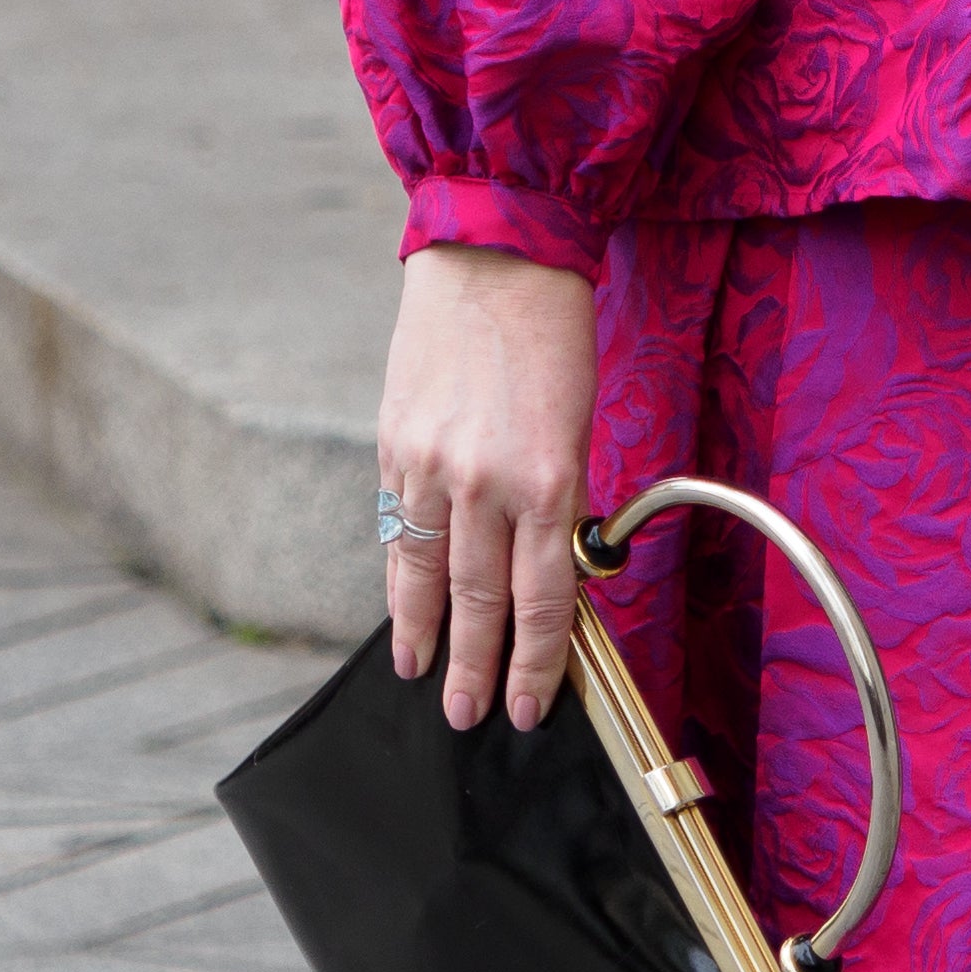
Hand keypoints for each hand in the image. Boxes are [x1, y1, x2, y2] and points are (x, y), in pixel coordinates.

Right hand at [376, 242, 597, 730]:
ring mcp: (430, 465)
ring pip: (422, 575)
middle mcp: (484, 482)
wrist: (496, 254)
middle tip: (467, 717)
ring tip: (422, 676)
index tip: (531, 707)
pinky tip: (400, 606)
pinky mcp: (393, 444)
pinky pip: (393, 530)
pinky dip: (396, 576)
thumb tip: (543, 569)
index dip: (537, 663)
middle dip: (475, 668)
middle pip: (477, 601)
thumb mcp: (578, 424)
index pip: (543, 599)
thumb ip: (555, 501)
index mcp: (547, 479)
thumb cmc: (552, 334)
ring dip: (423, 635)